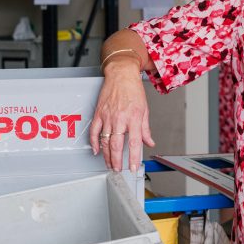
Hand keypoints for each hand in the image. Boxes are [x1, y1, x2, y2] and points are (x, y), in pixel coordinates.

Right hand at [89, 56, 155, 171]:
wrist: (121, 74)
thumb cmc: (133, 89)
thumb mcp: (144, 109)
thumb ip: (145, 128)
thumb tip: (149, 142)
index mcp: (134, 118)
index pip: (134, 143)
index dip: (134, 158)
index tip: (133, 168)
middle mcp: (120, 118)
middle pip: (117, 145)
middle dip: (117, 161)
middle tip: (118, 170)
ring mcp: (108, 116)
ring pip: (105, 141)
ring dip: (107, 155)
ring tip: (109, 164)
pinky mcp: (99, 113)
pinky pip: (94, 131)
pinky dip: (94, 142)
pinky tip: (97, 150)